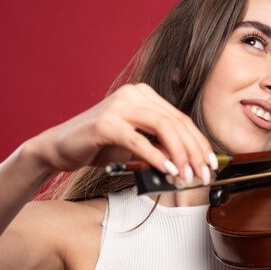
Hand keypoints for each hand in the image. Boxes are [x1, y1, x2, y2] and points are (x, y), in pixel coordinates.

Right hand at [25, 83, 216, 182]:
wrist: (59, 148)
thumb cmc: (99, 146)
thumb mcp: (136, 145)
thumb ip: (160, 147)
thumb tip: (190, 164)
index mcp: (144, 95)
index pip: (181, 118)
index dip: (199, 142)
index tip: (211, 162)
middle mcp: (134, 94)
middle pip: (176, 122)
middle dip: (194, 151)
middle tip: (204, 173)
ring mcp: (119, 105)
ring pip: (163, 127)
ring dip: (180, 154)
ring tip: (188, 175)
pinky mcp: (105, 122)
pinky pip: (138, 140)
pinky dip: (156, 156)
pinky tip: (168, 170)